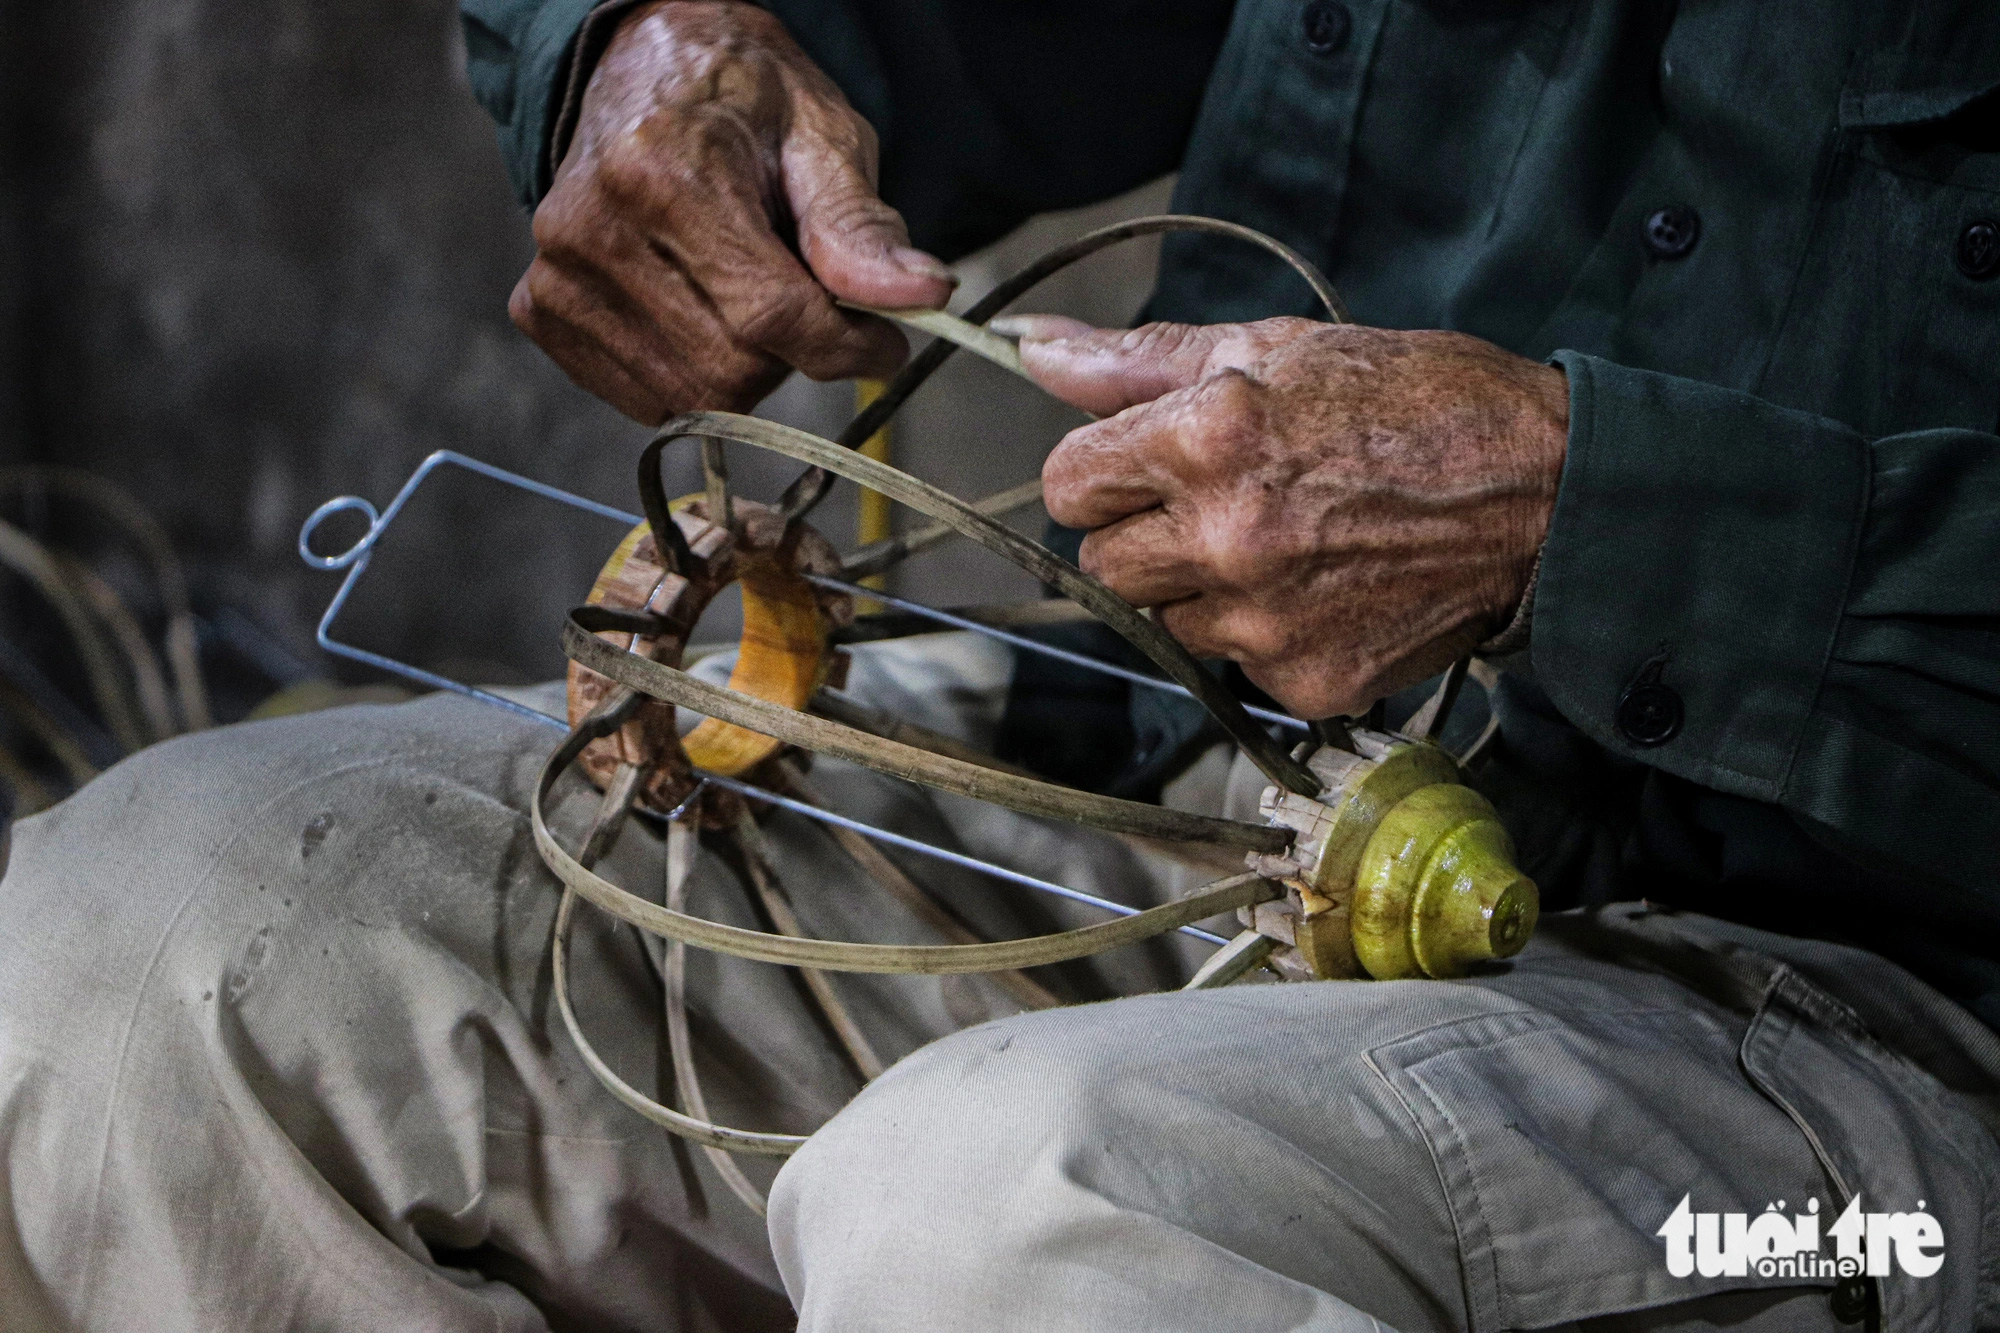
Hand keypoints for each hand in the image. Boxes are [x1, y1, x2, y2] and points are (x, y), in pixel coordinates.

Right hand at [511, 1, 954, 421]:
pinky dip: (691, 372)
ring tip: (743, 288)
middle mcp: (594, 229)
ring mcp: (559, 276)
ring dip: (743, 365)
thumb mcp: (819, 134)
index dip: (845, 346)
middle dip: (790, 351)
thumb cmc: (738, 99)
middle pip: (732, 370)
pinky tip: (698, 307)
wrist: (642, 66)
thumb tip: (921, 296)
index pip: (771, 316)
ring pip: (690, 396)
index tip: (883, 341)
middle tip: (802, 294)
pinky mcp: (543, 310)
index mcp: (661, 173)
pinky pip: (645, 397)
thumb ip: (860, 226)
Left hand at [1011, 316, 1566, 718]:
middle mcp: (1226, 539)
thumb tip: (1033, 347)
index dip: (1102, 469)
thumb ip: (1141, 361)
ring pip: (1166, 621)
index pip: (1068, 484)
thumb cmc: (1419, 401)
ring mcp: (1265, 621)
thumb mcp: (1280, 349)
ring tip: (1286, 542)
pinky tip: (1326, 587)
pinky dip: (1265, 634)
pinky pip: (1236, 665)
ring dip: (1201, 589)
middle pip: (1103, 564)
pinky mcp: (1306, 680)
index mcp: (1209, 439)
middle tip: (1224, 502)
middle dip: (1145, 533)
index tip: (1145, 463)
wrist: (1548, 494)